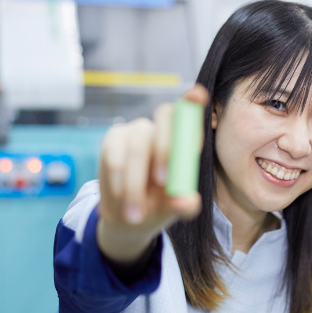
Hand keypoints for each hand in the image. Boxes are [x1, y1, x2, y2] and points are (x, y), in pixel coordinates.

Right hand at [96, 84, 207, 262]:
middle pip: (166, 117)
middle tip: (164, 183)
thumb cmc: (160, 206)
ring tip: (136, 215)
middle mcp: (163, 129)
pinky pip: (115, 155)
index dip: (192, 101)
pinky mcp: (114, 137)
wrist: (129, 217)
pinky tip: (121, 199)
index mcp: (185, 141)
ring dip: (136, 182)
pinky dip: (118, 181)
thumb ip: (184, 205)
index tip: (197, 94)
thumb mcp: (174, 209)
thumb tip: (186, 202)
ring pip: (139, 145)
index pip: (191, 113)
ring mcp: (138, 130)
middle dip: (166, 149)